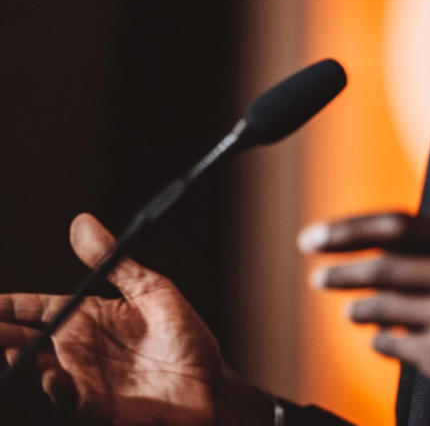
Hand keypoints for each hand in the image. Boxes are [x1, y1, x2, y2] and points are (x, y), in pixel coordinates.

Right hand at [0, 213, 269, 425]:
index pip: (38, 309)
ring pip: (41, 370)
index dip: (11, 306)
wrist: (211, 382)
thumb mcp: (149, 288)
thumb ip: (112, 260)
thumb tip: (81, 221)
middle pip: (28, 341)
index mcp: (88, 319)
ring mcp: (87, 380)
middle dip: (2, 334)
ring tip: (8, 346)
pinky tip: (50, 375)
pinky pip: (73, 399)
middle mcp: (80, 351)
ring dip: (21, 360)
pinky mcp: (102, 406)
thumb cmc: (182, 336)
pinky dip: (59, 388)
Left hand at [298, 133, 429, 407]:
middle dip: (340, 273)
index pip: (397, 226)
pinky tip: (385, 339)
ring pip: (382, 311)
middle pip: (382, 269)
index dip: (348, 230)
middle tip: (316, 277)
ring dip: (358, 310)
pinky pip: (395, 348)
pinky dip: (383, 342)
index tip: (312, 238)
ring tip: (350, 310)